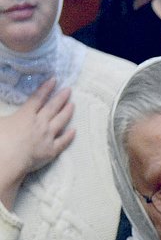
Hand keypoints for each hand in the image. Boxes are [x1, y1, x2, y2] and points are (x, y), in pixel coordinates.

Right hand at [0, 79, 74, 208]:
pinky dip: (69, 135)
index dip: (46, 88)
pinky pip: (63, 141)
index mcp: (25, 115)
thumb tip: (5, 114)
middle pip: (52, 108)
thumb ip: (3, 112)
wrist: (9, 159)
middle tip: (69, 90)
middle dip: (61, 97)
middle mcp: (39, 123)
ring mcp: (47, 137)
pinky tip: (74, 130)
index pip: (37, 98)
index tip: (54, 80)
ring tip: (73, 105)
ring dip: (67, 112)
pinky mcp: (52, 150)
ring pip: (61, 122)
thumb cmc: (0, 139)